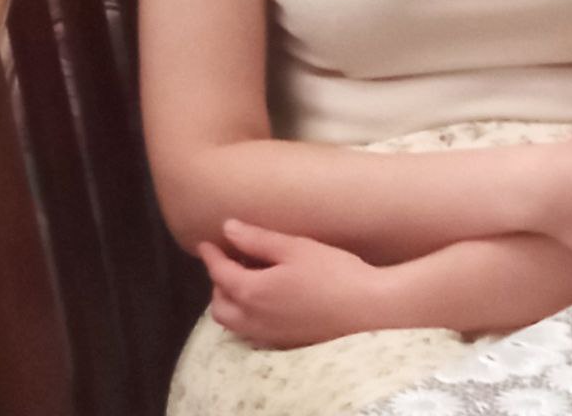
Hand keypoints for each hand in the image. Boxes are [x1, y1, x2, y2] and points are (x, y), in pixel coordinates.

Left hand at [199, 219, 380, 348]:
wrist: (365, 309)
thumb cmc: (332, 272)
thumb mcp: (295, 248)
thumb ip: (257, 239)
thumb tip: (227, 228)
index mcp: (252, 292)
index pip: (220, 274)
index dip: (211, 256)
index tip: (206, 243)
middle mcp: (253, 319)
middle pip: (219, 304)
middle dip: (217, 281)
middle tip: (228, 258)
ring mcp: (267, 335)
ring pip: (232, 322)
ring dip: (229, 299)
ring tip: (245, 277)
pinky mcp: (283, 342)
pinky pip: (249, 331)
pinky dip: (244, 314)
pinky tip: (264, 299)